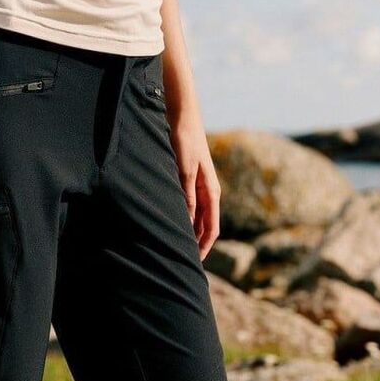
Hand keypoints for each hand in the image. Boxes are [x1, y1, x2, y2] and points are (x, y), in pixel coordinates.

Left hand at [169, 112, 220, 258]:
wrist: (182, 116)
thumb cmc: (184, 142)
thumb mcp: (183, 171)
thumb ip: (186, 197)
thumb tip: (186, 225)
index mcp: (211, 192)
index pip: (211, 228)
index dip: (203, 248)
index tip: (193, 264)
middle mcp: (207, 192)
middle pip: (203, 226)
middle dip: (195, 244)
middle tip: (181, 261)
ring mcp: (198, 186)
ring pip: (195, 217)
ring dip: (187, 233)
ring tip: (173, 247)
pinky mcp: (187, 180)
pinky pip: (187, 206)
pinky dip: (180, 218)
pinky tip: (168, 224)